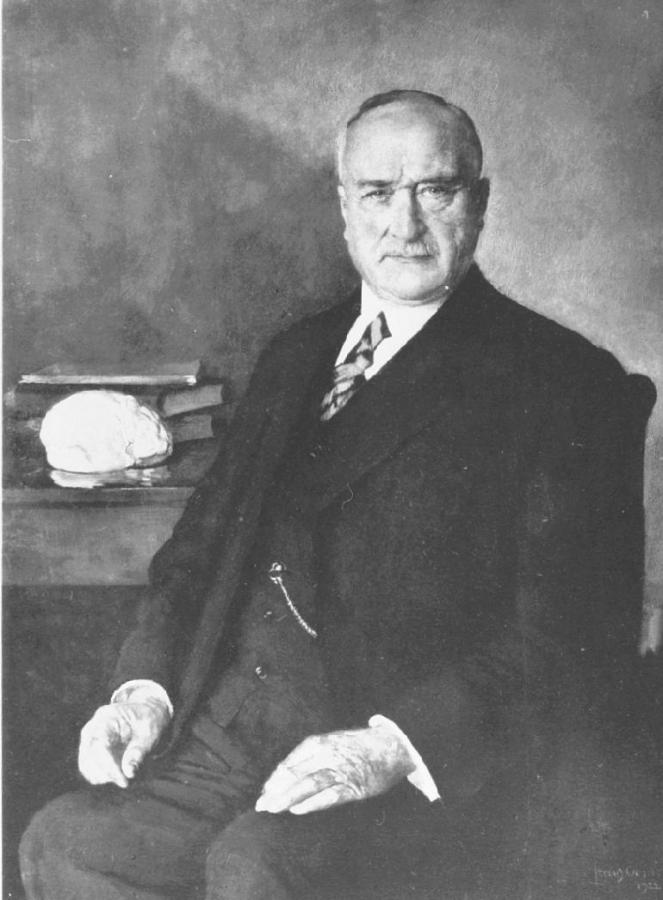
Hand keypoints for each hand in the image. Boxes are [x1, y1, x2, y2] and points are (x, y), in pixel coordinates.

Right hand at [78, 700, 169, 788]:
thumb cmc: (148, 720)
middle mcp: (92, 728)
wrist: (145, 711)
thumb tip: (128, 773)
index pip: (99, 746)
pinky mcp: (90, 750)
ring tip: (124, 774)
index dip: (109, 767)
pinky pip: (89, 768)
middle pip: (88, 758)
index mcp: (106, 718)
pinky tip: (118, 772)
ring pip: (86, 766)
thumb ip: (138, 752)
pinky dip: (103, 775)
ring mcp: (88, 739)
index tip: (124, 781)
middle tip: (126, 780)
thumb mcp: (149, 733)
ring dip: (104, 776)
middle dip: (107, 774)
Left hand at [255, 722, 414, 814]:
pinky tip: (297, 810)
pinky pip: (330, 796)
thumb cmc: (360, 746)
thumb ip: (312, 755)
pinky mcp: (354, 786)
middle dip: (276, 790)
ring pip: (309, 784)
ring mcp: (341, 770)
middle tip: (261, 804)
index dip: (276, 777)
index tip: (265, 790)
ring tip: (272, 808)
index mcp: (321, 743)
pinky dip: (312, 803)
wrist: (393, 745)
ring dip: (288, 797)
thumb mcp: (334, 742)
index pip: (292, 761)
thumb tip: (285, 773)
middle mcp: (328, 755)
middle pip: (296, 773)